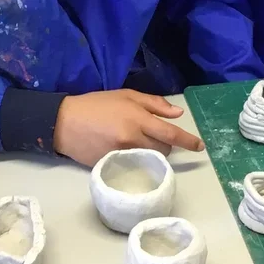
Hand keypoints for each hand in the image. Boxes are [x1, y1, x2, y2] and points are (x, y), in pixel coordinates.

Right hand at [52, 89, 205, 166]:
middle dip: (165, 144)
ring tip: (138, 142)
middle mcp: (133, 139)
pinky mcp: (112, 166)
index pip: (171, 134)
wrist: (64, 123)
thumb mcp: (125, 95)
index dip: (188, 141)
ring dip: (151, 153)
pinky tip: (126, 152)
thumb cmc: (96, 104)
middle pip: (163, 150)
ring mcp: (122, 155)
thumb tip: (177, 114)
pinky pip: (134, 167)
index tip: (200, 147)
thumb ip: (154, 104)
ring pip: (150, 159)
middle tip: (152, 134)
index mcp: (138, 119)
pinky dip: (136, 160)